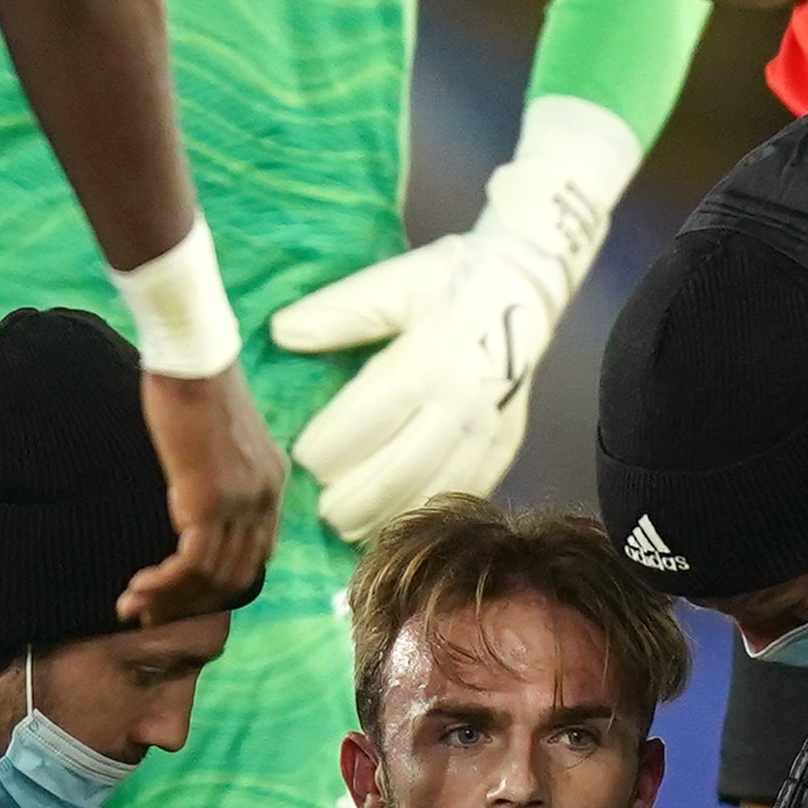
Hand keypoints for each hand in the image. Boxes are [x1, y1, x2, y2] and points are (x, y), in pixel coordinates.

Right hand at [123, 367, 283, 625]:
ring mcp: (240, 502)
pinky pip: (191, 565)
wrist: (190, 355)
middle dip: (191, 603)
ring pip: (212, 578)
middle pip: (236, 577)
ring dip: (170, 599)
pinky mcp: (209, 501)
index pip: (255, 556)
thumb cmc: (191, 381)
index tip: (178, 594)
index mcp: (270, 483)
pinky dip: (165, 584)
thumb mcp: (214, 434)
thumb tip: (190, 486)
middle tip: (149, 612)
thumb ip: (214, 468)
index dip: (217, 584)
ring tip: (133, 604)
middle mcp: (263, 498)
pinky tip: (138, 587)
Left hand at [272, 96, 636, 542]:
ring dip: (385, 517)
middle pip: (398, 470)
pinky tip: (392, 521)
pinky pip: (462, 493)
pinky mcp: (505, 448)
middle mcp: (463, 401)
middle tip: (318, 511)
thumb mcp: (395, 281)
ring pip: (430, 492)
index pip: (369, 417)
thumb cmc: (450, 281)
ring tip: (347, 527)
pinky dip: (423, 513)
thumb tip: (281, 332)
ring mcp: (488, 430)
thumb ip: (339, 310)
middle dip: (353, 499)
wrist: (526, 287)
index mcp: (431, 356)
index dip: (331, 447)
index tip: (300, 460)